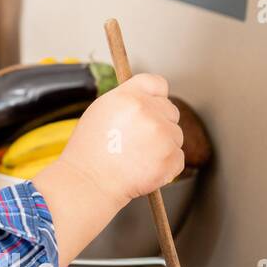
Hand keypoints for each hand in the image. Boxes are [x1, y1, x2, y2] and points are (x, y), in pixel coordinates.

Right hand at [55, 73, 184, 207]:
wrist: (89, 182)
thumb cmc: (89, 151)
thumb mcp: (101, 111)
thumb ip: (128, 99)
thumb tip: (148, 98)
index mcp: (129, 96)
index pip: (158, 84)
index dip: (156, 97)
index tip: (153, 108)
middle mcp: (148, 111)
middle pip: (170, 111)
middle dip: (160, 124)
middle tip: (138, 142)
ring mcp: (162, 135)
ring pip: (175, 136)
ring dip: (163, 146)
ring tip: (137, 158)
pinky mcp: (170, 157)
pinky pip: (178, 158)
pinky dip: (166, 166)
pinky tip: (144, 169)